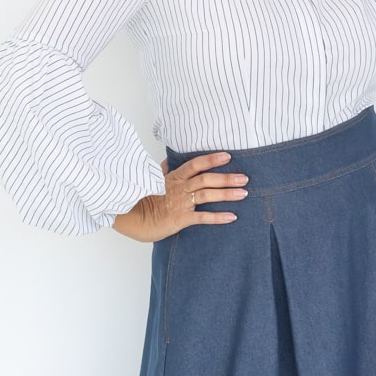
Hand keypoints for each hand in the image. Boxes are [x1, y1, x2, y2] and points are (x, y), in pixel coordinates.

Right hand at [110, 152, 248, 241]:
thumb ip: (163, 171)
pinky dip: (218, 217)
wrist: (131, 218)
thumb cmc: (142, 200)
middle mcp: (179, 188)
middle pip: (206, 179)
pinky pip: (202, 217)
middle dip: (226, 178)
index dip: (211, 159)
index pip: (195, 165)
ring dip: (226, 194)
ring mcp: (180, 203)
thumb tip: (168, 161)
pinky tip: (231, 217)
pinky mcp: (180, 219)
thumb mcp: (152, 181)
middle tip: (244, 178)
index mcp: (174, 178)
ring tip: (243, 193)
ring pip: (207, 195)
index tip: (227, 156)